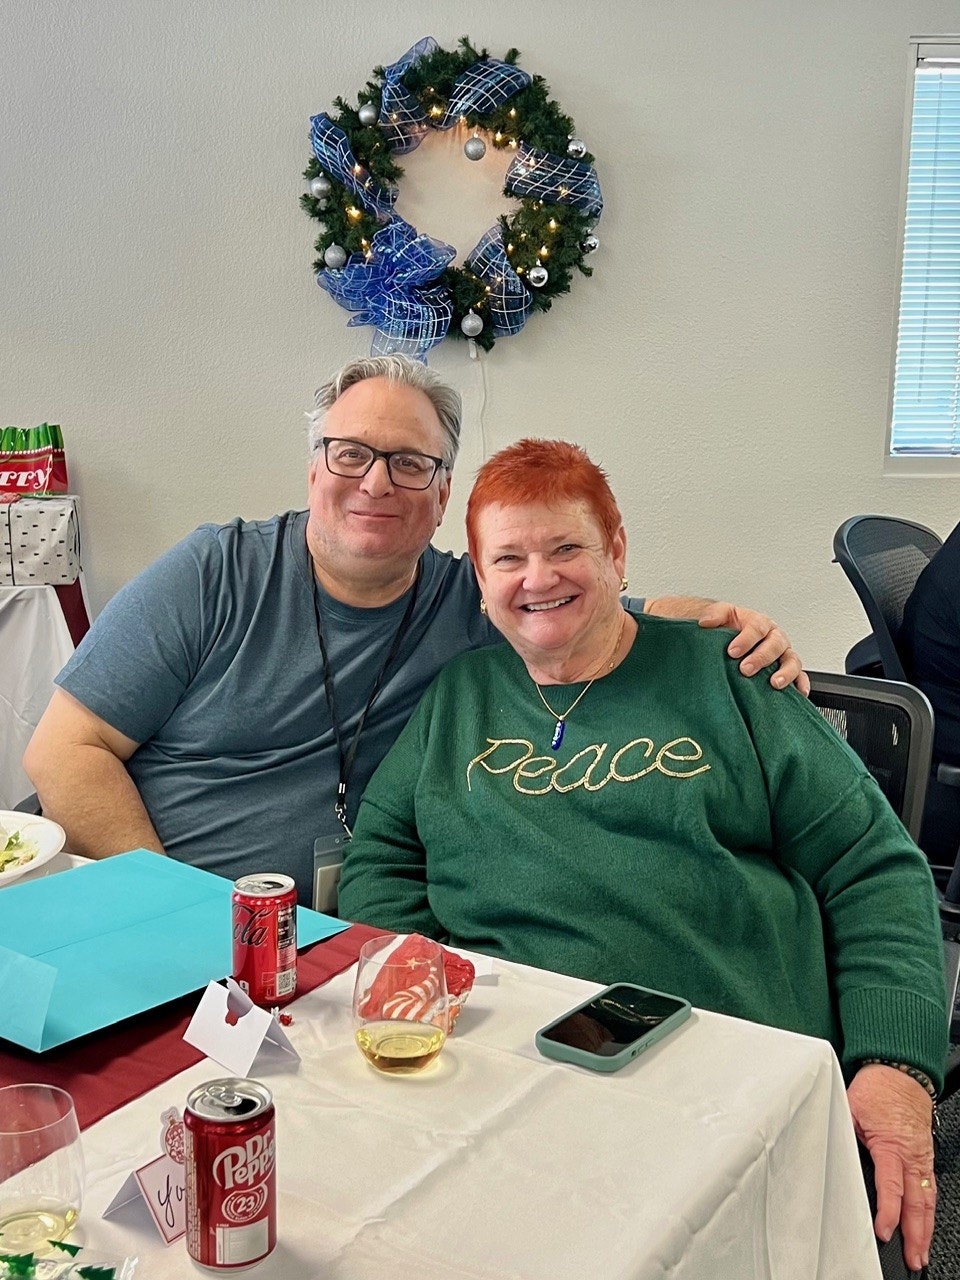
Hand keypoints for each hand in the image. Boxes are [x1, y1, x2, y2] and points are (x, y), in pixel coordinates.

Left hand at [697, 602, 808, 694]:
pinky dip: (801, 684)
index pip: (756, 628)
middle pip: (775, 644)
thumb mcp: (723, 616)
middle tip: (745, 669)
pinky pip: (800, 676)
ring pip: (792, 660)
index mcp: (760, 623)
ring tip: (774, 683)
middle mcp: (775, 637)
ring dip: (785, 672)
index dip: (746, 640)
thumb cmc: (732, 628)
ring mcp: (784, 653)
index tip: (732, 651)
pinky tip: (798, 693)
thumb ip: (715, 615)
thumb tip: (706, 622)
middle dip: (761, 658)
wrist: (735, 637)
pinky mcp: (789, 669)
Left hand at [847, 1064, 935, 1271]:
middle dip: (915, 1234)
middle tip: (913, 1257)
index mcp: (891, 1146)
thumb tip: (826, 1149)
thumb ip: (841, 1132)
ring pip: (927, 1200)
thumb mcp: (849, 1107)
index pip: (891, 1187)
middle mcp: (911, 1156)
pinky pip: (930, 1188)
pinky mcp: (926, 1156)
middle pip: (916, 1203)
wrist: (900, 1072)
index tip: (883, 1232)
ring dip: (925, 1228)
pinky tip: (927, 1223)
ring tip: (922, 1251)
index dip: (888, 1213)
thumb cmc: (876, 1088)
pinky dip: (930, 1210)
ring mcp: (922, 1157)